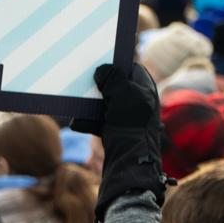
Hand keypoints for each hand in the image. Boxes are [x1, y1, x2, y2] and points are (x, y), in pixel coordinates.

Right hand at [82, 62, 164, 222]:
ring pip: (107, 103)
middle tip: (84, 76)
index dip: (116, 63)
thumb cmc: (131, 126)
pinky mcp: (118, 133)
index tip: (99, 58)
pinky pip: (101, 120)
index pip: (131, 68)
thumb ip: (113, 79)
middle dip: (101, 83)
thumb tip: (104, 70)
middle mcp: (140, 102)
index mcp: (146, 89)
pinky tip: (77, 120)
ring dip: (92, 101)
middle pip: (117, 85)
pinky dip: (90, 120)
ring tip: (77, 96)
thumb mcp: (123, 95)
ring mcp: (128, 119)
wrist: (130, 165)